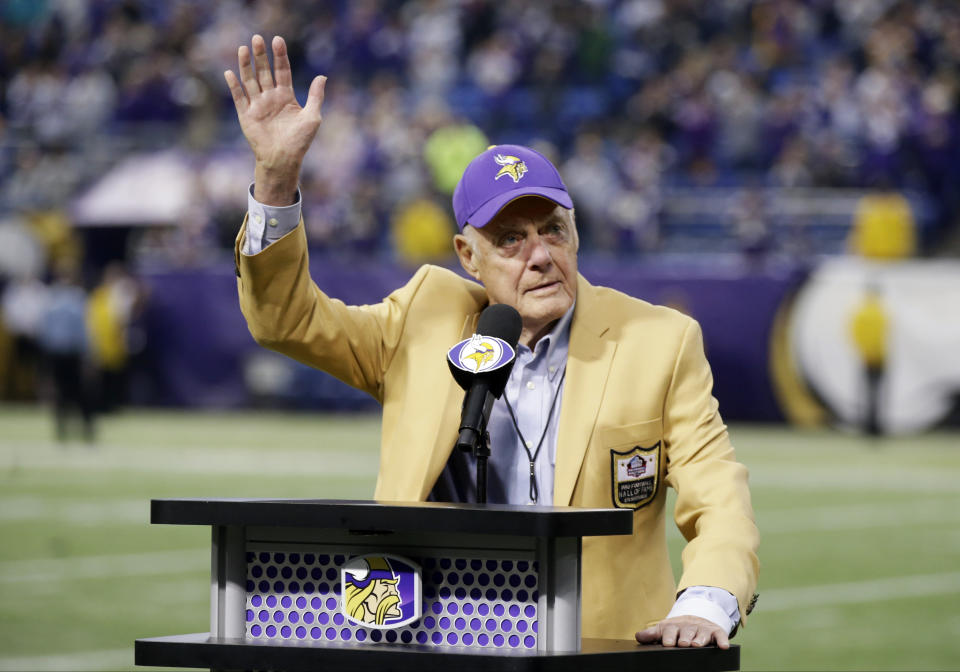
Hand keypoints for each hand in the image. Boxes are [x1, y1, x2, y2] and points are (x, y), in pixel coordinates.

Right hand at [223, 35, 325, 204]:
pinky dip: (234, 86)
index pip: (282, 71)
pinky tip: (230, 72)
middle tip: (258, 38)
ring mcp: (257, 105)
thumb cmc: (300, 141)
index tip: (278, 40)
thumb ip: (316, 96)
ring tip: (243, 48)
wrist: (283, 159)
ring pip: (250, 80)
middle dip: (261, 55)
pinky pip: (239, 97)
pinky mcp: (246, 115)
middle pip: (264, 72)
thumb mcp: (312, 117)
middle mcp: (270, 98)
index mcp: (286, 96)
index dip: (280, 56)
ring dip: (246, 65)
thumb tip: (322, 76)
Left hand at [635, 615, 729, 648]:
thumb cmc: (677, 629)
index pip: (671, 631)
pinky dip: (722, 641)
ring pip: (702, 634)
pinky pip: (720, 636)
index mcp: (674, 626)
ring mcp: (702, 629)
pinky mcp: (715, 632)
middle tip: (683, 644)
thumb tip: (638, 636)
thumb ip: (651, 634)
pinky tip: (724, 647)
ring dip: (700, 639)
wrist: (696, 618)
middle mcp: (688, 627)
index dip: (669, 637)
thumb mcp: (664, 630)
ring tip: (697, 645)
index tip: (667, 643)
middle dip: (685, 638)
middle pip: (687, 632)